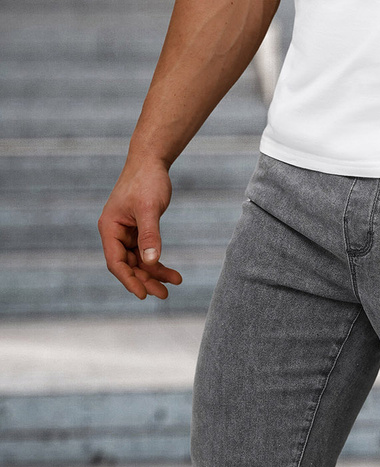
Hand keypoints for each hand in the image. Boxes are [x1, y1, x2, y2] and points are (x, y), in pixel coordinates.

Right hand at [98, 156, 182, 299]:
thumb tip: (150, 262)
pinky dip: (159, 264)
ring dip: (155, 275)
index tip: (143, 295)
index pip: (115, 262)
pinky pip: (147, 254)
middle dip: (145, 281)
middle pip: (128, 266)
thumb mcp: (149, 209)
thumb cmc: (147, 180)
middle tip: (164, 295)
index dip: (129, 280)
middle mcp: (115, 233)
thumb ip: (149, 235)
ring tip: (174, 284)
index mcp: (109, 228)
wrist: (151, 162)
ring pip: (139, 263)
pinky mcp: (138, 232)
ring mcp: (126, 234)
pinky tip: (173, 275)